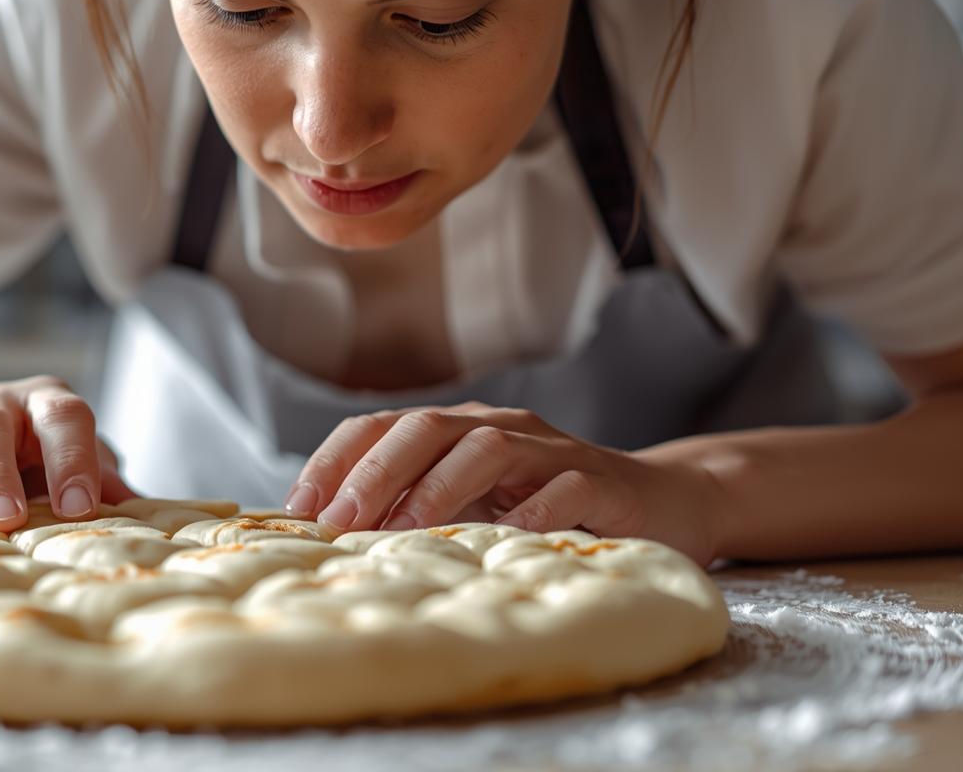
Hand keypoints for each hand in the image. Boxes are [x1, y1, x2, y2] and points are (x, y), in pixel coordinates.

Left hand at [284, 403, 724, 563]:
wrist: (662, 501)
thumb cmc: (548, 509)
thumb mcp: (472, 506)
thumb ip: (411, 510)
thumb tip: (329, 537)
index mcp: (454, 431)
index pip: (379, 426)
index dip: (335, 460)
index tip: (300, 507)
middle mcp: (496, 428)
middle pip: (423, 428)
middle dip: (374, 472)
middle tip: (340, 521)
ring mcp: (548, 450)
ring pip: (485, 447)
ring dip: (439, 486)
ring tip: (406, 527)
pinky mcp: (599, 480)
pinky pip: (562, 487)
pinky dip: (530, 510)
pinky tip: (506, 536)